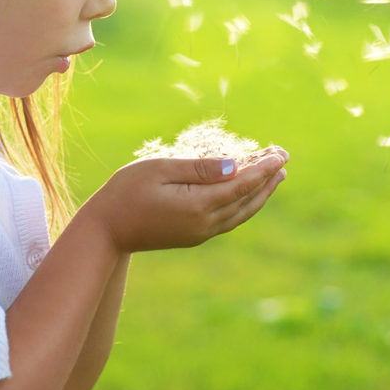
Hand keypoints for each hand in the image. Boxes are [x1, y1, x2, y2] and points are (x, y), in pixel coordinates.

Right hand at [82, 146, 288, 253]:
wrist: (105, 231)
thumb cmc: (126, 192)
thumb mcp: (160, 169)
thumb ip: (198, 168)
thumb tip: (233, 166)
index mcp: (198, 205)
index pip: (241, 183)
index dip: (263, 167)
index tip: (279, 153)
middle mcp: (204, 223)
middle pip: (247, 199)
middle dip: (267, 178)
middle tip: (283, 158)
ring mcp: (200, 233)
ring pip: (241, 212)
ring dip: (261, 193)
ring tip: (276, 176)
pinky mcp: (194, 236)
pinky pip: (229, 219)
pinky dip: (244, 204)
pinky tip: (247, 194)